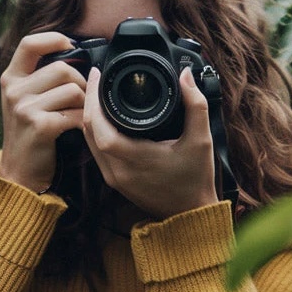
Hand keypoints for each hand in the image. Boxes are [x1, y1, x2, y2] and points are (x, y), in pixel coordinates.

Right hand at [0, 32, 85, 192]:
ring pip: (72, 90)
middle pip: (62, 68)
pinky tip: (80, 128)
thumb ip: (40, 77)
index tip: (71, 46)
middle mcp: (14, 90)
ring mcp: (24, 108)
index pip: (29, 43)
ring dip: (85, 103)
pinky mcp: (39, 126)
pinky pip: (75, 113)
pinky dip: (84, 121)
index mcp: (11, 78)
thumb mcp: (25, 99)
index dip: (54, 39)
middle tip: (83, 98)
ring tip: (81, 113)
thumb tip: (76, 53)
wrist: (19, 171)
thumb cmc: (30, 131)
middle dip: (81, 82)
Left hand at [82, 66, 217, 218]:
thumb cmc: (196, 180)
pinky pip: (96, 150)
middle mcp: (118, 171)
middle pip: (88, 131)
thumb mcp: (202, 140)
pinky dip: (96, 131)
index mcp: (135, 159)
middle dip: (90, 101)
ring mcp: (114, 178)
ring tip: (98, 92)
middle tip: (97, 77)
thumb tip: (186, 76)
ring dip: (90, 115)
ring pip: (89, 141)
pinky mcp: (115, 181)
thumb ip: (195, 105)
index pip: (100, 128)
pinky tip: (103, 117)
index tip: (99, 76)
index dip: (94, 100)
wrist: (191, 215)